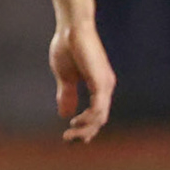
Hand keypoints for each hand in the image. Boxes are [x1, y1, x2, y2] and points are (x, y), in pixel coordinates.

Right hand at [50, 18, 114, 142]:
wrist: (71, 28)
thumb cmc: (68, 48)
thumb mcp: (64, 77)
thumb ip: (66, 94)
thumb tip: (64, 114)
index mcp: (98, 87)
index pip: (96, 114)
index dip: (85, 128)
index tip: (71, 137)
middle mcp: (105, 88)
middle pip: (100, 119)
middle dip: (85, 133)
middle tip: (68, 140)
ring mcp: (105, 85)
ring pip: (100, 116)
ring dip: (85, 129)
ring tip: (70, 134)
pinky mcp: (100, 81)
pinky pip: (98, 107)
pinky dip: (88, 117)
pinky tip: (76, 122)